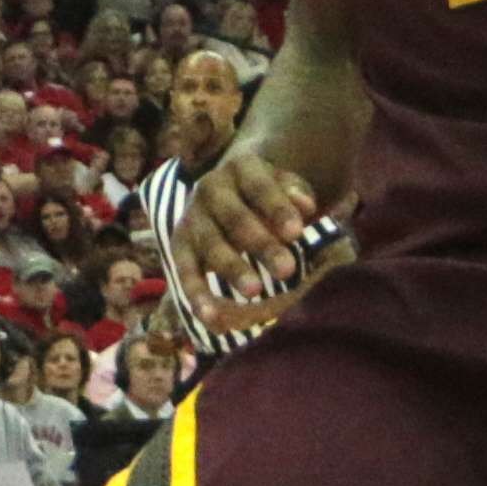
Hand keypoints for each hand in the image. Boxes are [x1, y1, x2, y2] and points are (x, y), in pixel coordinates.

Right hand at [175, 147, 323, 300]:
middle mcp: (210, 188)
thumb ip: (295, 192)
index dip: (277, 209)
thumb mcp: (284, 183)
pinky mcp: (180, 245)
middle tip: (287, 269)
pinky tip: (212, 318)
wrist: (232, 192)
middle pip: (235, 218)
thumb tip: (306, 207)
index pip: (260, 187)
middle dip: (261, 244)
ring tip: (256, 291)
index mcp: (241, 167)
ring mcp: (193, 217)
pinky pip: (185, 271)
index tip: (297, 232)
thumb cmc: (268, 195)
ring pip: (211, 244)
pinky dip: (197, 295)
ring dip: (232, 268)